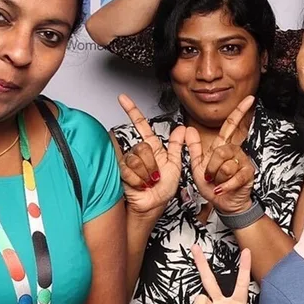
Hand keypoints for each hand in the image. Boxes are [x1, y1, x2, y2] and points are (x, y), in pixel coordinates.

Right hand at [117, 94, 184, 214]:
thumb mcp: (175, 166)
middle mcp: (139, 152)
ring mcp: (129, 162)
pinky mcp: (121, 171)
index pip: (141, 126)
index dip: (132, 111)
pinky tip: (139, 185)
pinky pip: (129, 170)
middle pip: (143, 146)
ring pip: (136, 159)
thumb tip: (182, 128)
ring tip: (148, 181)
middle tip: (155, 176)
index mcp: (152, 148)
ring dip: (146, 174)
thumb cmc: (163, 189)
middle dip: (152, 164)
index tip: (123, 98)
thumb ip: (178, 147)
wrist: (153, 205)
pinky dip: (138, 180)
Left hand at [186, 95, 256, 215]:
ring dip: (217, 178)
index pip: (230, 126)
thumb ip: (193, 148)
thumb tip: (188, 130)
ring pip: (226, 165)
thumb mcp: (197, 167)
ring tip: (219, 183)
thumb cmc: (213, 186)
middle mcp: (234, 152)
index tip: (249, 99)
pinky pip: (233, 176)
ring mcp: (243, 162)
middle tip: (210, 177)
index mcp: (222, 148)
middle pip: (221, 150)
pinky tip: (223, 189)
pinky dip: (225, 186)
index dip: (239, 112)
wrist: (224, 204)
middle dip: (211, 168)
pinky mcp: (248, 174)